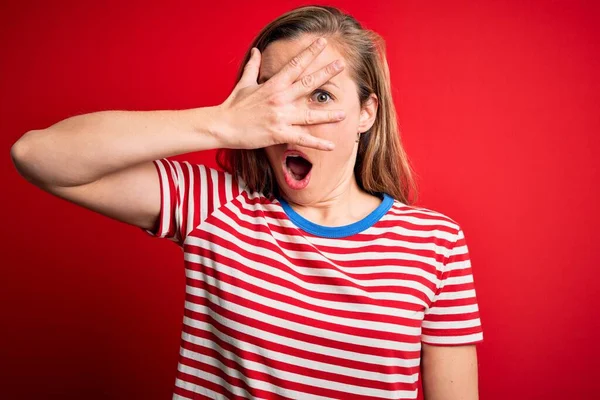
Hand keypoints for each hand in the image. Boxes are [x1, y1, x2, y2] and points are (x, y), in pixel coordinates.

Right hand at [216, 37, 345, 150]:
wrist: (222, 125)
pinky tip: (331, 146)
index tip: (322, 43)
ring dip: (327, 114)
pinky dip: (317, 144)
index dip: (310, 53)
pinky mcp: (278, 133)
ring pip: (309, 115)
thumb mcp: (243, 83)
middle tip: (340, 65)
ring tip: (343, 112)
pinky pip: (302, 139)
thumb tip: (255, 51)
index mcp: (273, 84)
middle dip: (325, 73)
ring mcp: (280, 116)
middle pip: (307, 84)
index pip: (295, 65)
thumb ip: (253, 67)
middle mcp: (280, 98)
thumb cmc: (233, 105)